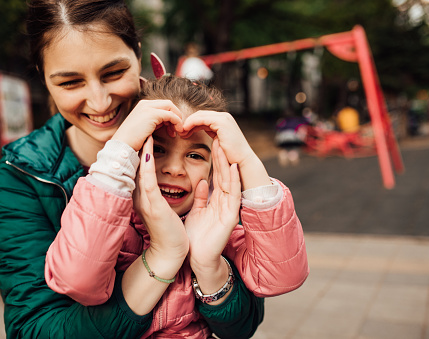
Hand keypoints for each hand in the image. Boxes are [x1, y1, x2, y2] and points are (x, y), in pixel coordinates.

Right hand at [113, 100, 183, 151]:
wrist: (123, 145)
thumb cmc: (132, 140)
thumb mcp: (145, 128)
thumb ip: (155, 122)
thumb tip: (167, 123)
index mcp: (143, 106)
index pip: (162, 106)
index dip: (170, 116)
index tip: (171, 129)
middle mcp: (145, 104)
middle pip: (168, 104)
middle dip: (175, 115)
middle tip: (177, 129)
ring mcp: (148, 108)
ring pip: (170, 107)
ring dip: (177, 119)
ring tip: (177, 131)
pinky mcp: (152, 114)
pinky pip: (171, 115)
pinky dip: (177, 122)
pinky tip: (177, 131)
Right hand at [133, 136, 188, 260]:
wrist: (170, 253)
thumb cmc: (170, 231)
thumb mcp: (162, 207)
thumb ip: (159, 191)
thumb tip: (161, 178)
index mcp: (144, 195)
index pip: (142, 168)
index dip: (143, 150)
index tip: (147, 132)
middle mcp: (141, 195)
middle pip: (138, 165)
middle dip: (139, 145)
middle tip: (142, 125)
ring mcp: (145, 199)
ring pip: (141, 168)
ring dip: (143, 148)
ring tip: (145, 129)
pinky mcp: (152, 205)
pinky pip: (148, 180)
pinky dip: (147, 164)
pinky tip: (148, 149)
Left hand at [181, 111, 270, 189]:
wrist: (242, 162)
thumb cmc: (231, 158)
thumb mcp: (219, 143)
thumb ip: (213, 136)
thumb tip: (203, 135)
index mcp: (224, 121)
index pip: (203, 117)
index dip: (192, 123)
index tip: (183, 132)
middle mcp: (224, 117)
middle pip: (200, 114)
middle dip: (188, 122)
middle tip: (179, 131)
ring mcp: (223, 118)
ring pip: (200, 115)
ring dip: (188, 122)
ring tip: (180, 132)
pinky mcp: (221, 122)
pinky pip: (201, 119)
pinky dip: (192, 123)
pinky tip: (185, 131)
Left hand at [184, 139, 240, 273]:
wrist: (196, 258)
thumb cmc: (195, 237)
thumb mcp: (197, 212)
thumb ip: (200, 197)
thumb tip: (202, 182)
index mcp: (216, 201)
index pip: (216, 175)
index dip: (214, 159)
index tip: (211, 141)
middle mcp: (224, 202)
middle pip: (223, 175)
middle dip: (221, 156)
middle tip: (219, 136)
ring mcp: (229, 209)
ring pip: (229, 181)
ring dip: (227, 163)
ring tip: (225, 145)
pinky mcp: (230, 217)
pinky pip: (233, 195)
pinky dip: (233, 181)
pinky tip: (233, 167)